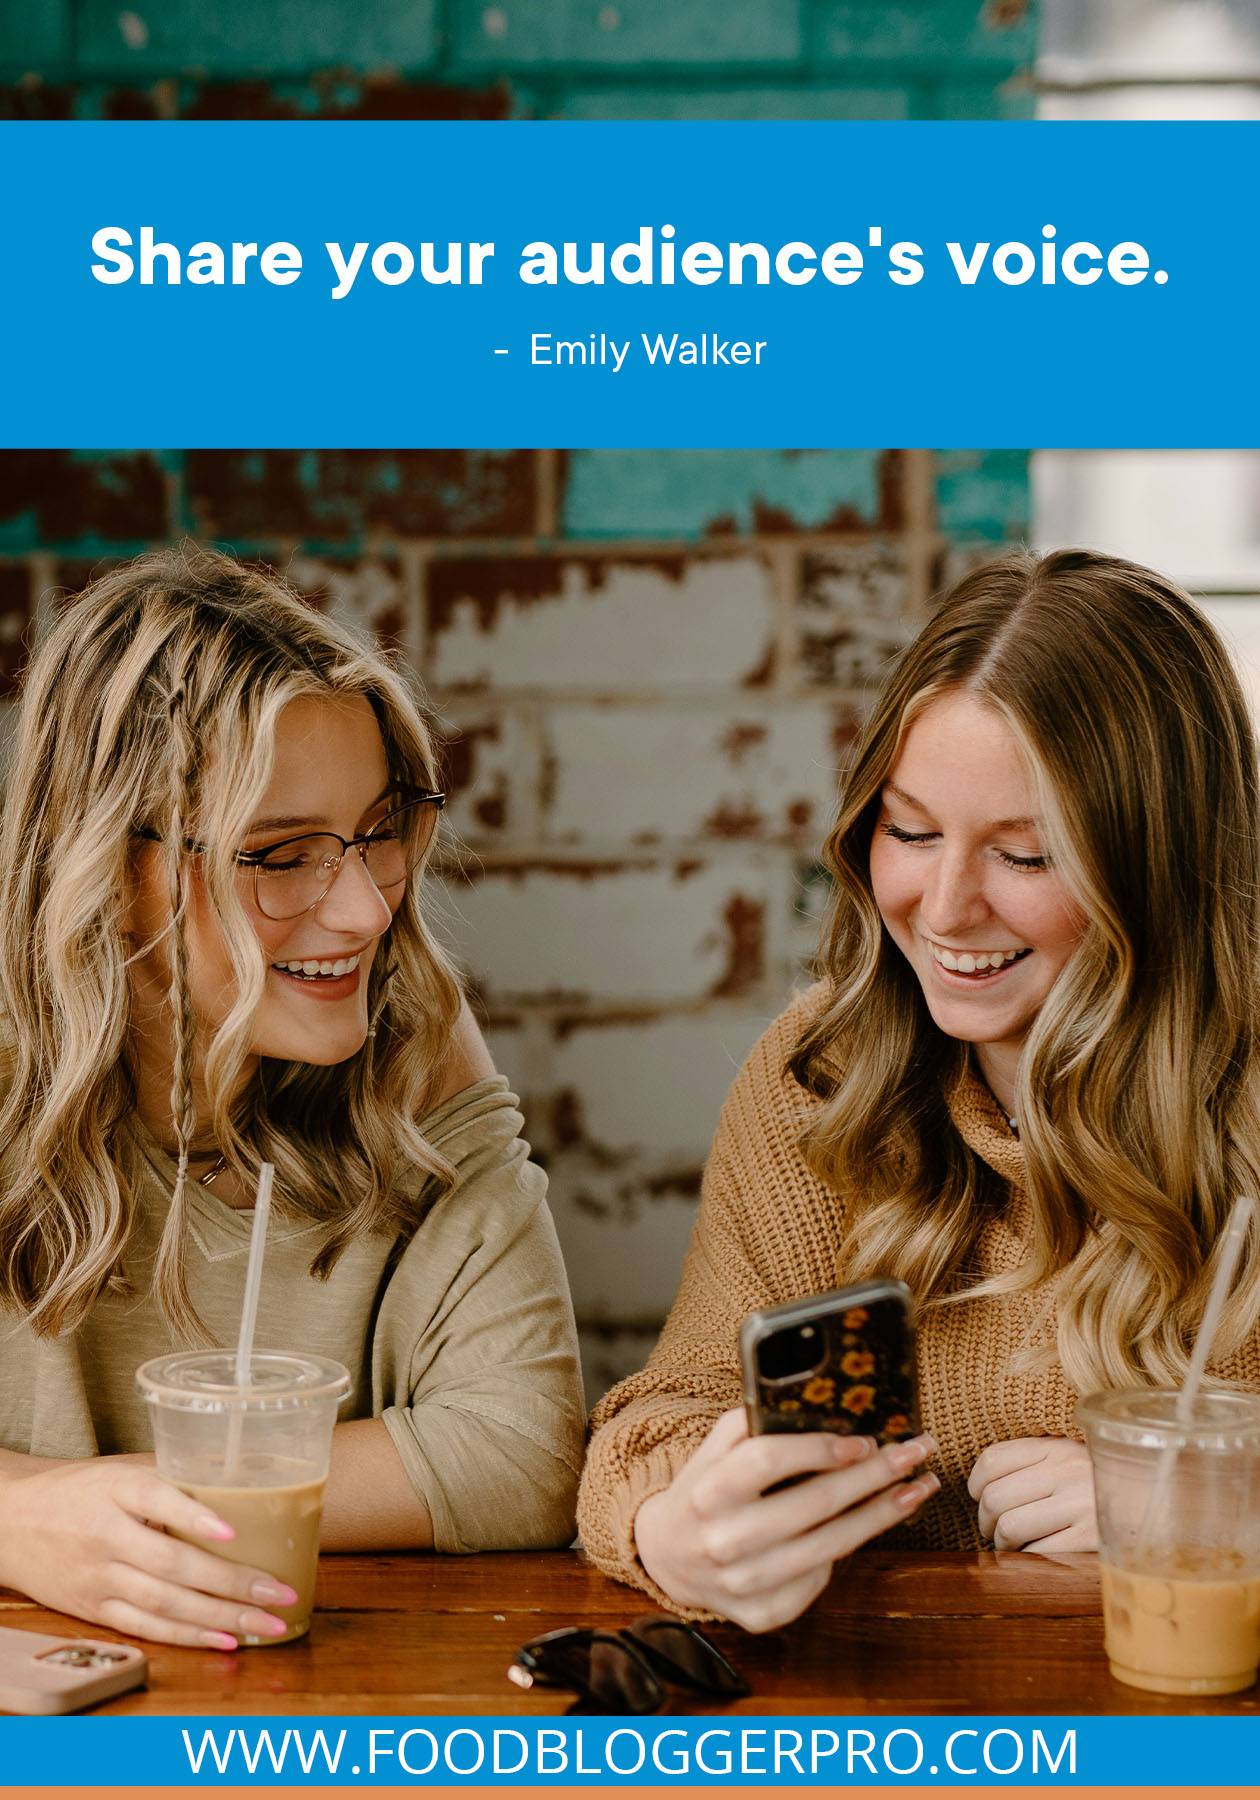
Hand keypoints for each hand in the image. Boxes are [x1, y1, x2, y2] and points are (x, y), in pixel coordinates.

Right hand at [0, 1459, 299, 1648]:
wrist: (12, 1521)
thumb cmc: (82, 1489)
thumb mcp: (122, 1468)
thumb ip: (174, 1474)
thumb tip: (248, 1476)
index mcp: (117, 1489)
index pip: (155, 1500)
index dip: (193, 1516)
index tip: (230, 1531)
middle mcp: (106, 1535)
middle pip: (170, 1564)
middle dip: (231, 1583)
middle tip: (278, 1592)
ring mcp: (99, 1577)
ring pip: (164, 1603)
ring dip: (220, 1618)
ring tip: (266, 1626)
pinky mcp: (94, 1610)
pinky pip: (146, 1627)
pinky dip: (187, 1636)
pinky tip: (225, 1641)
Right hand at [633, 1407, 938, 1632]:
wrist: (666, 1555)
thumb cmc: (703, 1489)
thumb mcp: (714, 1447)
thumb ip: (756, 1423)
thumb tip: (822, 1406)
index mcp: (708, 1490)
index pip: (767, 1462)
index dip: (818, 1449)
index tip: (864, 1440)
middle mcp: (724, 1540)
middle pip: (814, 1504)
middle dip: (874, 1475)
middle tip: (915, 1453)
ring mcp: (743, 1584)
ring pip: (831, 1547)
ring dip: (883, 1514)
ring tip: (918, 1489)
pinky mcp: (761, 1615)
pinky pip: (819, 1581)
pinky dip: (846, 1553)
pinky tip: (864, 1526)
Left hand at [968, 1437, 1096, 1551]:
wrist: (1165, 1513)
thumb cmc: (1103, 1489)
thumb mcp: (1072, 1462)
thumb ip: (1034, 1464)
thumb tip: (983, 1487)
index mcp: (1057, 1447)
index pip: (992, 1459)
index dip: (976, 1485)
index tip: (983, 1500)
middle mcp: (1068, 1469)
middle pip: (994, 1497)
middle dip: (987, 1523)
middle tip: (996, 1533)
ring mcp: (1081, 1503)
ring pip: (1010, 1526)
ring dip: (1004, 1544)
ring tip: (1015, 1547)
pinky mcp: (1091, 1538)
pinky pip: (1038, 1552)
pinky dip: (1031, 1560)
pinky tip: (1040, 1558)